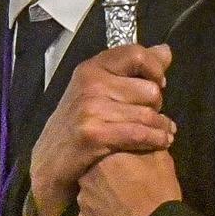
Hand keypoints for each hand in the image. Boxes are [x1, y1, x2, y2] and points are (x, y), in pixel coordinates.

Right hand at [30, 44, 174, 215]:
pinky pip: (139, 133)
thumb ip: (132, 70)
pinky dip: (156, 139)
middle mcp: (90, 83)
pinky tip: (161, 143)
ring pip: (148, 114)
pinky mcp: (94, 134)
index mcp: (91, 69)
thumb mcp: (98, 91)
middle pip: (148, 89)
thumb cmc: (76, 126)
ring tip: (164, 133)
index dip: (155, 68)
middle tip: (153, 117)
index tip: (159, 84)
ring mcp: (90, 109)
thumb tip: (165, 51)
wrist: (49, 165)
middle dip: (157, 106)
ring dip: (161, 127)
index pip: (135, 54)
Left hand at [76, 150, 181, 215]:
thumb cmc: (158, 193)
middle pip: (96, 167)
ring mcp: (83, 199)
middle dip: (109, 171)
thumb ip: (147, 143)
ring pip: (92, 188)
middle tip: (128, 179)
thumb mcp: (161, 159)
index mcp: (105, 155)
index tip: (132, 160)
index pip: (108, 147)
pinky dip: (101, 210)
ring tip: (122, 199)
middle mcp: (87, 174)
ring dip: (103, 190)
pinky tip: (116, 213)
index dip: (121, 154)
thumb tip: (146, 136)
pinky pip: (92, 209)